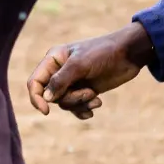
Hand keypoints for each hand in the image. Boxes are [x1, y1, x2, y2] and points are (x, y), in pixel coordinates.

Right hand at [25, 23, 153, 118]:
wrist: (128, 54)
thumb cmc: (103, 53)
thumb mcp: (80, 65)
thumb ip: (60, 81)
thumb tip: (46, 98)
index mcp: (53, 60)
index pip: (35, 82)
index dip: (36, 97)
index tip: (46, 111)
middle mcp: (60, 71)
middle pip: (52, 96)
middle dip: (70, 99)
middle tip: (89, 92)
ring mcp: (73, 82)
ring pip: (65, 103)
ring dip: (80, 103)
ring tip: (96, 97)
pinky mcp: (85, 91)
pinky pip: (76, 107)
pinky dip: (84, 110)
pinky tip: (96, 105)